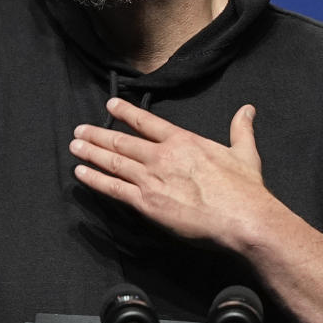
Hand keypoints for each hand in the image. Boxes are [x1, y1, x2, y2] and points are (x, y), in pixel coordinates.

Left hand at [70, 97, 274, 247]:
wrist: (242, 218)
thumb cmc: (244, 189)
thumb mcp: (245, 152)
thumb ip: (241, 128)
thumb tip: (247, 109)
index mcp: (183, 141)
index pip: (146, 121)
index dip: (125, 111)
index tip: (110, 105)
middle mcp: (162, 156)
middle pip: (122, 140)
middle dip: (98, 134)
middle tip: (80, 129)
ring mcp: (152, 179)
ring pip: (114, 161)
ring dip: (91, 153)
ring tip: (75, 146)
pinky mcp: (147, 204)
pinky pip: (114, 188)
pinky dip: (95, 179)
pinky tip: (81, 173)